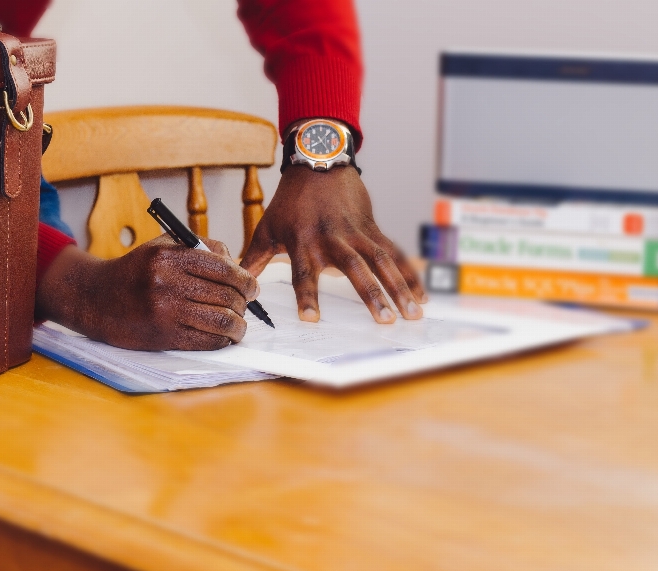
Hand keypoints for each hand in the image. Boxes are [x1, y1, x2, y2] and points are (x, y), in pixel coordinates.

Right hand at [36, 236, 259, 350]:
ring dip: (238, 326)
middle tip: (245, 306)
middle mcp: (167, 282)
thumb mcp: (162, 246)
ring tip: (239, 325)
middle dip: (244, 303)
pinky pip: (206, 341)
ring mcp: (165, 311)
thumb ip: (200, 247)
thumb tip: (236, 264)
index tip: (252, 287)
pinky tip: (223, 337)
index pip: (224, 269)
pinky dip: (222, 340)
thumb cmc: (134, 271)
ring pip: (222, 321)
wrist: (95, 299)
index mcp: (168, 256)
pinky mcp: (163, 336)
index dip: (246, 280)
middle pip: (226, 296)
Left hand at [240, 165, 426, 322]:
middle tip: (385, 320)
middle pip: (354, 269)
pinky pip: (395, 253)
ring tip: (412, 313)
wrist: (318, 163)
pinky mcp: (373, 228)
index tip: (311, 318)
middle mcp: (333, 238)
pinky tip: (422, 296)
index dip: (307, 295)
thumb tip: (236, 281)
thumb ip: (253, 259)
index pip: (304, 273)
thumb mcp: (267, 228)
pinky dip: (410, 274)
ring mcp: (357, 233)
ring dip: (399, 287)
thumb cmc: (290, 200)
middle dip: (371, 295)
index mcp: (304, 242)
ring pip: (382, 261)